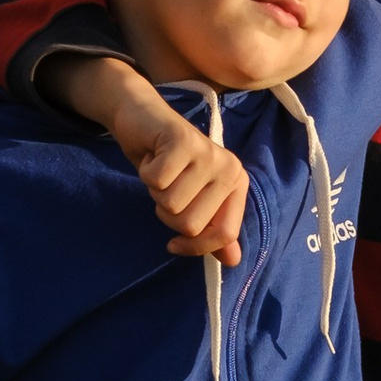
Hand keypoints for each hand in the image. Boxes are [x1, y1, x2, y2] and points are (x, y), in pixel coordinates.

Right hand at [120, 100, 250, 265]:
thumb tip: (233, 261)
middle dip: (167, 213)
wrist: (143, 119)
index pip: (225, 233)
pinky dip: (146, 173)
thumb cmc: (169, 164)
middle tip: (167, 187)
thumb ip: (214, 228)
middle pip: (191, 225)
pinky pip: (155, 182)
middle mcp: (230, 167)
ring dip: (155, 193)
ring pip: (171, 205)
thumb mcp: (192, 199)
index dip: (195, 247)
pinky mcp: (183, 141)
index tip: (174, 245)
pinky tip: (153, 157)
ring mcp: (208, 153)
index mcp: (237, 184)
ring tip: (161, 171)